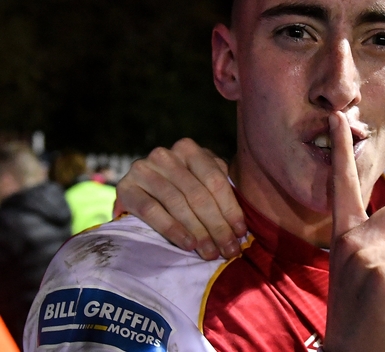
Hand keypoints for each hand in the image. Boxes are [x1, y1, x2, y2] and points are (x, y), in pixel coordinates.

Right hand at [115, 138, 246, 259]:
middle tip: (228, 250)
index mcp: (189, 149)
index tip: (240, 233)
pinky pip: (152, 211)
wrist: (138, 189)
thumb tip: (241, 227)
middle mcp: (165, 155)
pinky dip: (172, 229)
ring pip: (178, 203)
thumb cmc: (181, 188)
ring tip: (210, 252)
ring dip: (198, 232)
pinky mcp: (125, 187)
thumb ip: (221, 191)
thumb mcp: (203, 181)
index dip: (230, 208)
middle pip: (198, 194)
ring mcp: (143, 169)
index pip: (215, 180)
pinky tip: (188, 244)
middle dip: (217, 226)